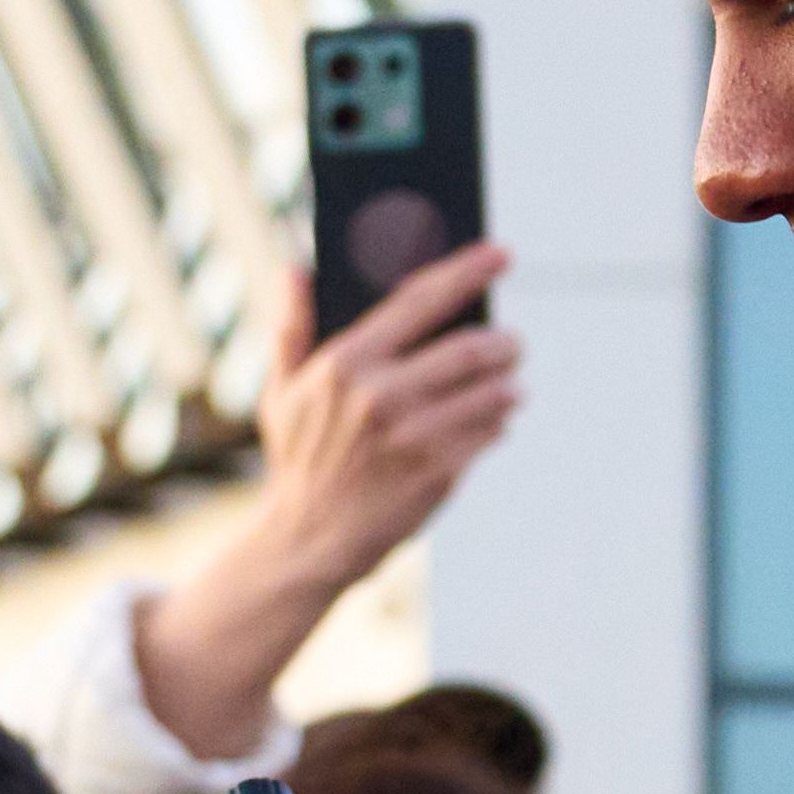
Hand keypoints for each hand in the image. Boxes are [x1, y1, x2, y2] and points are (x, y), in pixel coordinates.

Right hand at [133, 245, 522, 758]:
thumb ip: (292, 326)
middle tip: (511, 342)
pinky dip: (500, 421)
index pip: (420, 299)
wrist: (308, 540)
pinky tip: (492, 420)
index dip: (468, 270)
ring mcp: (413, 438)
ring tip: (507, 382)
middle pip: (471, 348)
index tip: (501, 252)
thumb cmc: (299, 457)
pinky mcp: (438, 474)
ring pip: (493, 391)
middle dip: (504, 342)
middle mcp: (381, 396)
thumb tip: (296, 266)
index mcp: (345, 363)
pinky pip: (491, 432)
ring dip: (508, 382)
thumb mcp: (283, 391)